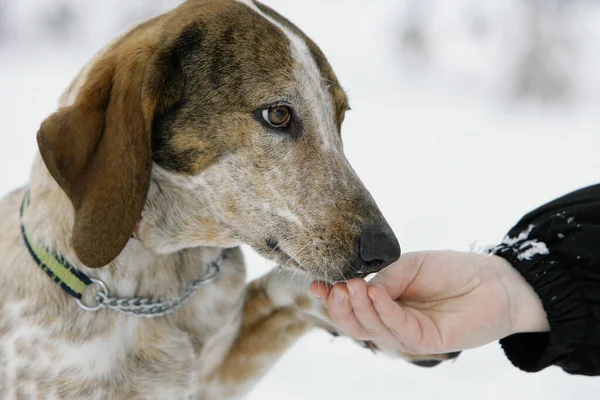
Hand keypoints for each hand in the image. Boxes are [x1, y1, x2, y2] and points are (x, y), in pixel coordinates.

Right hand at [310, 251, 548, 355]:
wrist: (492, 279)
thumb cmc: (451, 269)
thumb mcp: (408, 265)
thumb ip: (384, 277)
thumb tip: (359, 285)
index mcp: (384, 304)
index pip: (351, 308)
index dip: (331, 298)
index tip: (315, 282)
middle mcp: (392, 322)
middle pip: (356, 325)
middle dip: (340, 307)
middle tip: (334, 286)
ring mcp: (408, 334)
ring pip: (373, 330)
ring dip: (358, 308)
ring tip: (351, 285)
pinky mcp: (427, 341)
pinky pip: (399, 329)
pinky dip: (384, 311)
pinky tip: (375, 292)